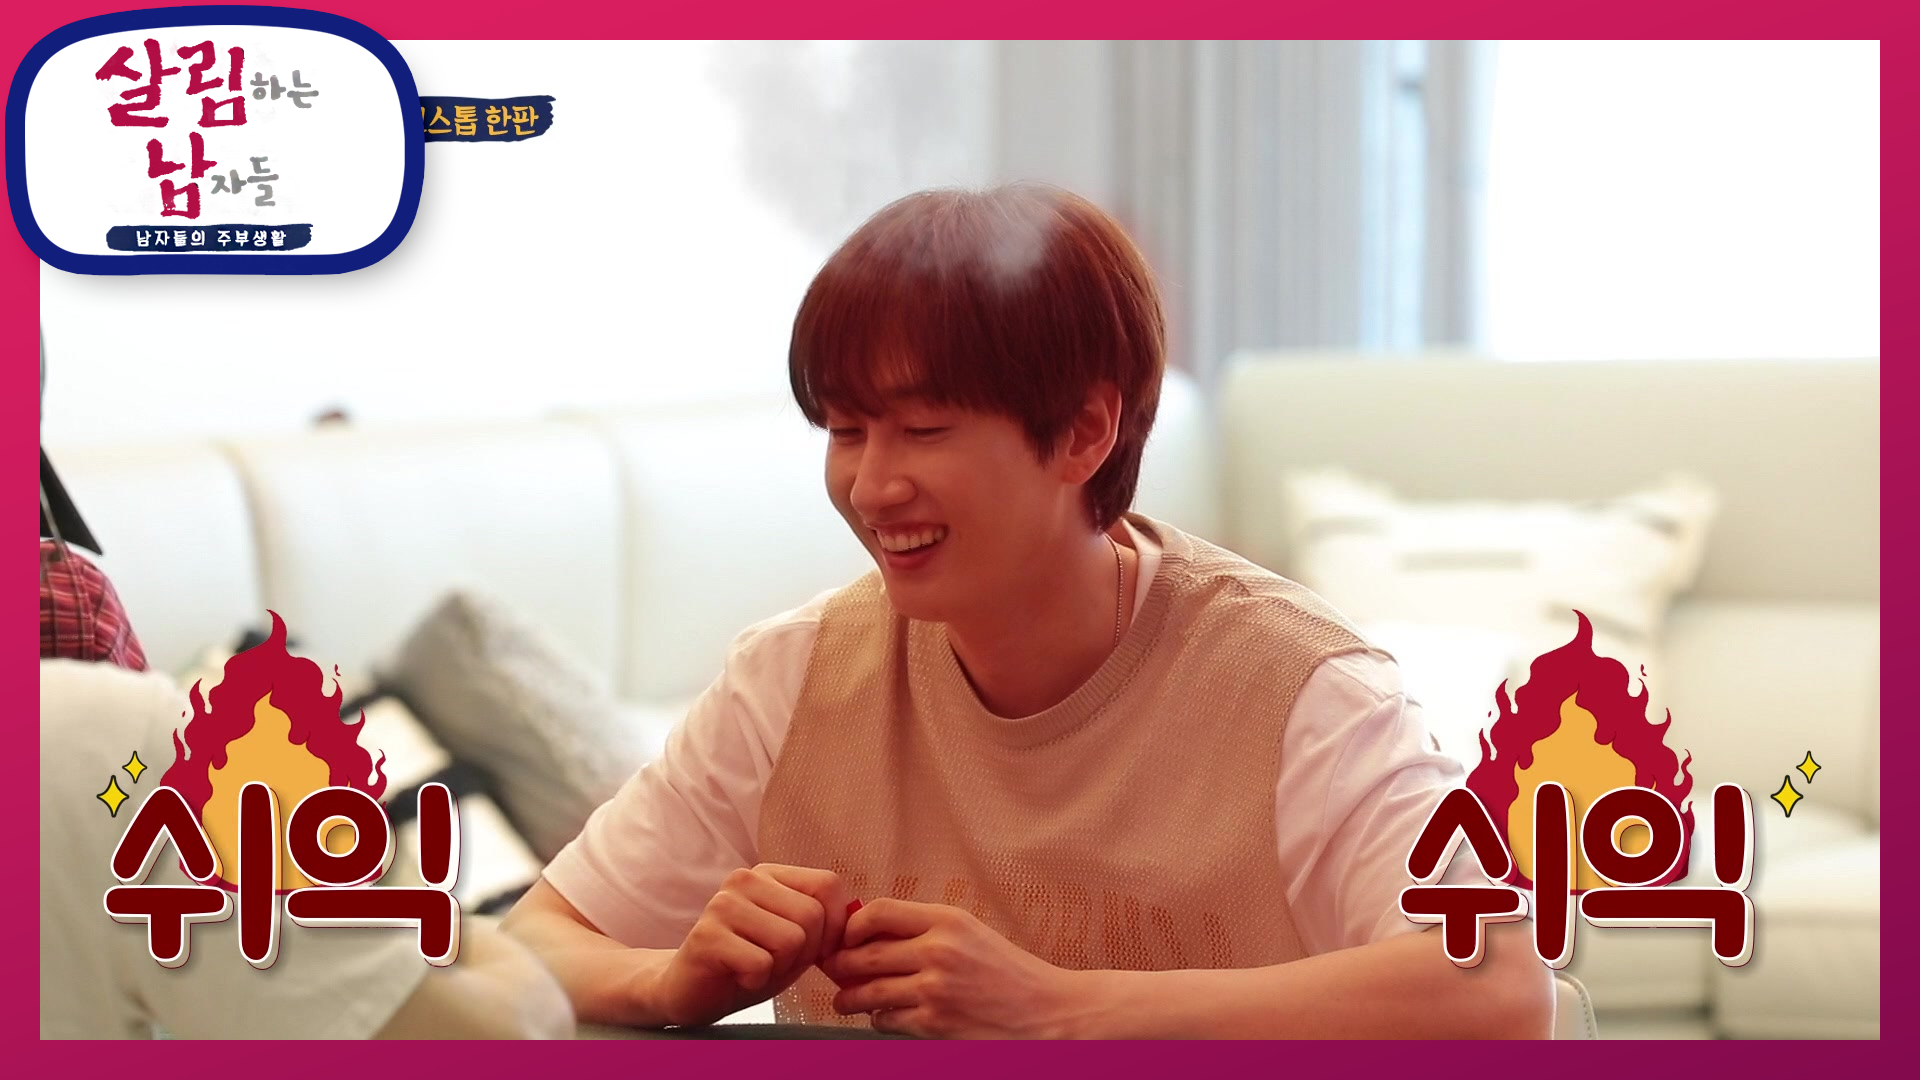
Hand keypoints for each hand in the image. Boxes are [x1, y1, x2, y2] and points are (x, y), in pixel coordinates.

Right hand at [648, 864, 850, 1026]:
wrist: (690, 990)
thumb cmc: (748, 964)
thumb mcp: (795, 942)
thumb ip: (825, 926)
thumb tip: (857, 925)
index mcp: (770, 874)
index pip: (829, 885)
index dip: (834, 927)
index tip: (816, 951)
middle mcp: (745, 879)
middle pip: (813, 916)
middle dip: (805, 954)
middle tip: (774, 963)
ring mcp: (723, 904)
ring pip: (791, 940)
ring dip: (780, 969)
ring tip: (754, 968)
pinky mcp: (707, 935)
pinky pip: (761, 964)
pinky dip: (756, 981)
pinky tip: (737, 976)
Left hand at [819, 898, 1079, 1037]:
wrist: (1048, 1014)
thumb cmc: (1009, 974)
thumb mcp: (971, 935)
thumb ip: (926, 931)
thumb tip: (868, 935)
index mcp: (948, 920)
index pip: (878, 912)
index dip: (852, 926)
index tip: (846, 937)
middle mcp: (938, 950)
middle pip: (864, 953)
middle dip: (841, 965)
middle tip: (834, 971)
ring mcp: (934, 990)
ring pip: (867, 991)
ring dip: (849, 998)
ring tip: (845, 1000)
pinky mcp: (934, 1025)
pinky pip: (885, 1020)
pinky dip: (878, 1020)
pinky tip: (883, 1017)